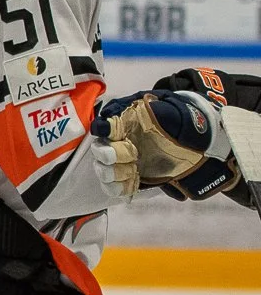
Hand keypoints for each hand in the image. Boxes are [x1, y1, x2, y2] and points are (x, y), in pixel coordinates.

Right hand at [92, 89, 238, 199]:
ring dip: (115, 174)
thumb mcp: (175, 115)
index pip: (105, 125)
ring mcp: (121, 162)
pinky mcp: (126, 179)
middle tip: (132, 155)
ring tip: (133, 171)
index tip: (111, 133)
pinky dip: (119, 188)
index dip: (104, 130)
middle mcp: (118, 143)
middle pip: (99, 151)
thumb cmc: (183, 128)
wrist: (195, 150)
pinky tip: (133, 183)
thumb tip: (148, 106)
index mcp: (126, 123)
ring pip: (103, 171)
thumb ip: (160, 111)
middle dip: (110, 155)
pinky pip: (112, 188)